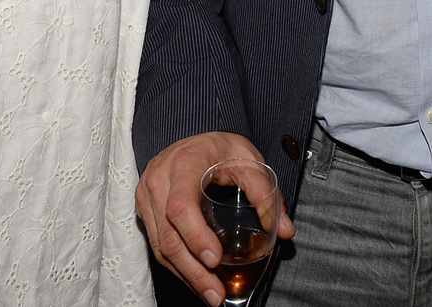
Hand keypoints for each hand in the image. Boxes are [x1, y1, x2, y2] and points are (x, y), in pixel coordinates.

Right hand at [135, 132, 294, 305]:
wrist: (191, 139)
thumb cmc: (219, 148)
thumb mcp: (248, 159)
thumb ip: (266, 193)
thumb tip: (285, 230)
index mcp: (183, 163)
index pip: (181, 205)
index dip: (195, 236)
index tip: (214, 259)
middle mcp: (159, 180)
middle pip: (168, 234)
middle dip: (193, 270)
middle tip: (216, 293)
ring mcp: (147, 197)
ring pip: (161, 246)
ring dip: (186, 275)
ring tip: (211, 294)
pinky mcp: (146, 211)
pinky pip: (158, 245)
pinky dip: (178, 267)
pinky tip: (197, 280)